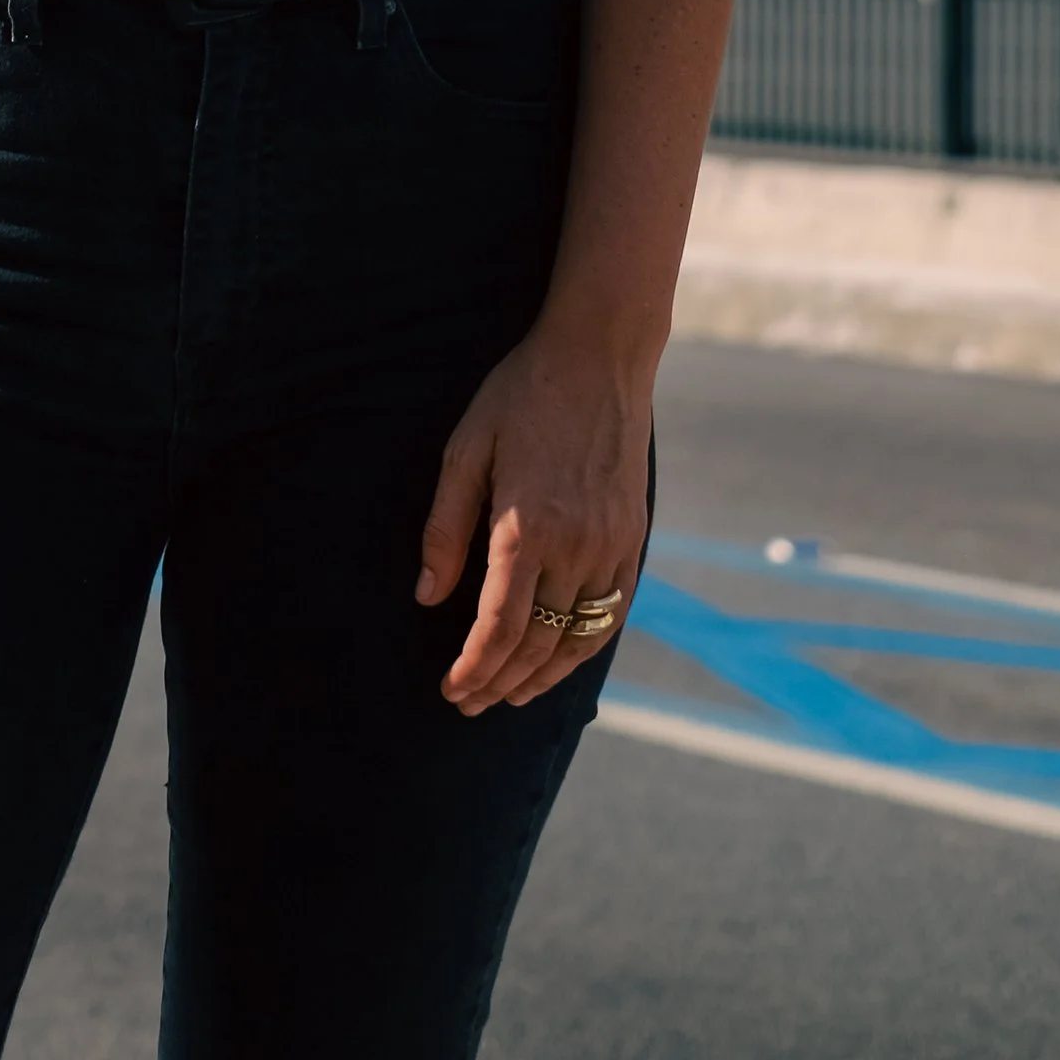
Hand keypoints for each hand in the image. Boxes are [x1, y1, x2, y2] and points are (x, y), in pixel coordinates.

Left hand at [415, 319, 650, 715]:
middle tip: (469, 703)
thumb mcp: (467, 449)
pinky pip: (611, 613)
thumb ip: (445, 528)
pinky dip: (584, 646)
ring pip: (576, 638)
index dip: (473, 668)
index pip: (498, 627)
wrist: (598, 357)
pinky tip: (562, 660)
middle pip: (536, 644)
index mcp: (526, 528)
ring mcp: (611, 547)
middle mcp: (575, 547)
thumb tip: (426, 596)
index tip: (452, 689)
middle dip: (499, 682)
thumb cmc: (522, 395)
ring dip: (542, 677)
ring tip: (509, 696)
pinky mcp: (634, 539)